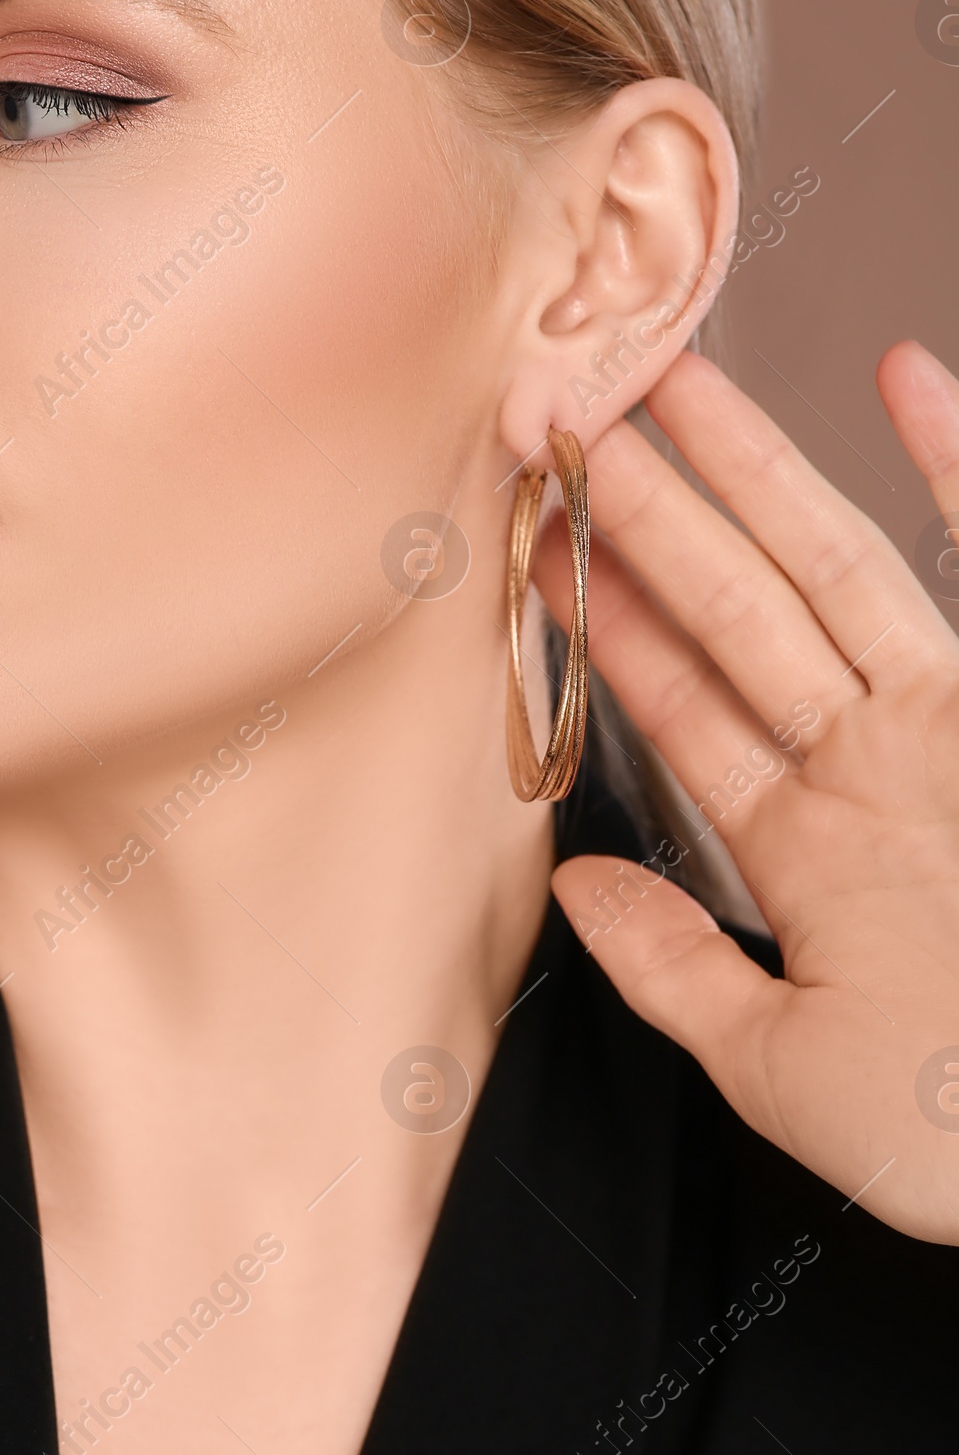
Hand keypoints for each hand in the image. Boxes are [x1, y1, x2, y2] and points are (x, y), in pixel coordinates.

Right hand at [536, 342, 958, 1243]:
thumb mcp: (787, 1077)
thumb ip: (674, 969)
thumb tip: (579, 882)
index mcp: (810, 846)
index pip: (679, 706)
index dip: (598, 621)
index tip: (537, 544)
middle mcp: (882, 757)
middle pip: (739, 607)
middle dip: (644, 507)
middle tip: (562, 415)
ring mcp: (957, 722)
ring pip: (837, 565)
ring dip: (753, 467)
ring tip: (675, 379)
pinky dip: (954, 466)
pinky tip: (911, 376)